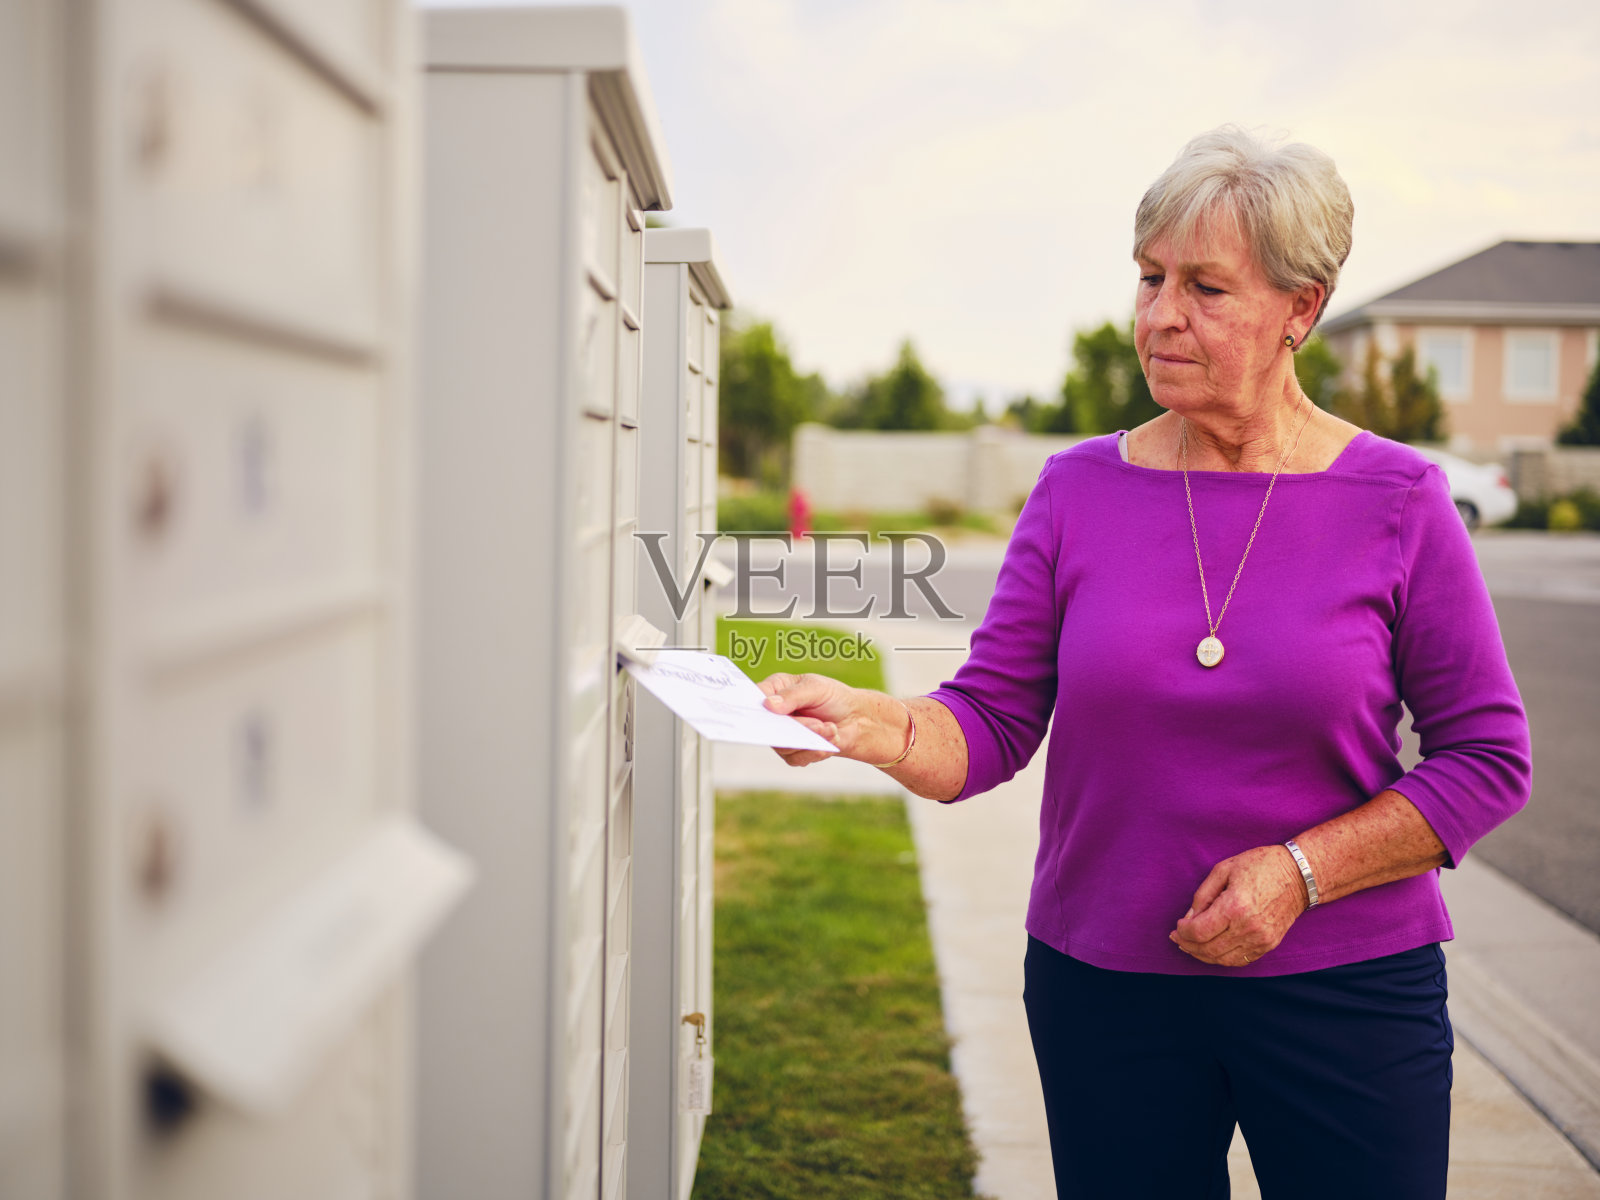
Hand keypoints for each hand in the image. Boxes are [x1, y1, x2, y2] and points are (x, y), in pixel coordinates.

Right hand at [757, 672, 856, 767]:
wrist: (856, 719)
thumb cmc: (834, 697)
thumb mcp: (815, 688)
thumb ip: (793, 695)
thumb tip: (769, 705)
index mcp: (774, 690)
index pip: (754, 700)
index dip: (753, 709)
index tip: (765, 714)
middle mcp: (774, 715)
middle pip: (768, 727)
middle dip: (795, 727)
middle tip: (817, 724)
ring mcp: (782, 735)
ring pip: (783, 745)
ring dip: (810, 738)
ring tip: (830, 729)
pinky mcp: (793, 753)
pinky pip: (795, 758)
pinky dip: (814, 751)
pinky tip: (829, 742)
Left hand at [1169, 845, 1307, 966]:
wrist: (1299, 876)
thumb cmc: (1260, 866)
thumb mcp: (1224, 869)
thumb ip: (1202, 896)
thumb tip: (1188, 919)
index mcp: (1235, 906)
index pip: (1199, 932)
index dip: (1183, 932)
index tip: (1177, 925)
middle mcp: (1248, 928)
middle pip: (1208, 949)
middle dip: (1188, 945)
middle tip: (1177, 938)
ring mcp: (1261, 939)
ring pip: (1223, 959)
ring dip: (1202, 955)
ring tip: (1190, 946)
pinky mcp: (1269, 945)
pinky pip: (1240, 960)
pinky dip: (1222, 958)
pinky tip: (1212, 949)